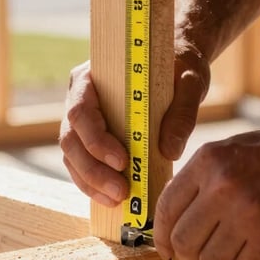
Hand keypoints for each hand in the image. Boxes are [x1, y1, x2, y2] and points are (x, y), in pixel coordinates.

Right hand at [59, 41, 210, 205]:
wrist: (173, 60)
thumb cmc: (177, 64)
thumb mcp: (188, 80)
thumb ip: (182, 111)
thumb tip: (170, 151)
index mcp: (91, 77)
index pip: (80, 111)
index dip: (96, 139)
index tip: (123, 160)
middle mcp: (79, 98)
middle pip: (71, 139)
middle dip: (93, 170)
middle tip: (121, 191)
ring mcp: (83, 121)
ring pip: (73, 156)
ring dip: (92, 182)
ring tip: (119, 199)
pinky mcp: (92, 139)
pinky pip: (83, 165)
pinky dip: (95, 184)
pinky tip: (113, 198)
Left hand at [153, 118, 259, 259]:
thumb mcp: (229, 152)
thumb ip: (199, 182)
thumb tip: (170, 220)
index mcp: (207, 161)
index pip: (166, 209)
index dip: (162, 237)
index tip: (166, 249)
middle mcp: (223, 186)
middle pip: (184, 242)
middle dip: (190, 257)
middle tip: (203, 257)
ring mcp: (249, 212)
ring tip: (235, 252)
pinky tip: (258, 253)